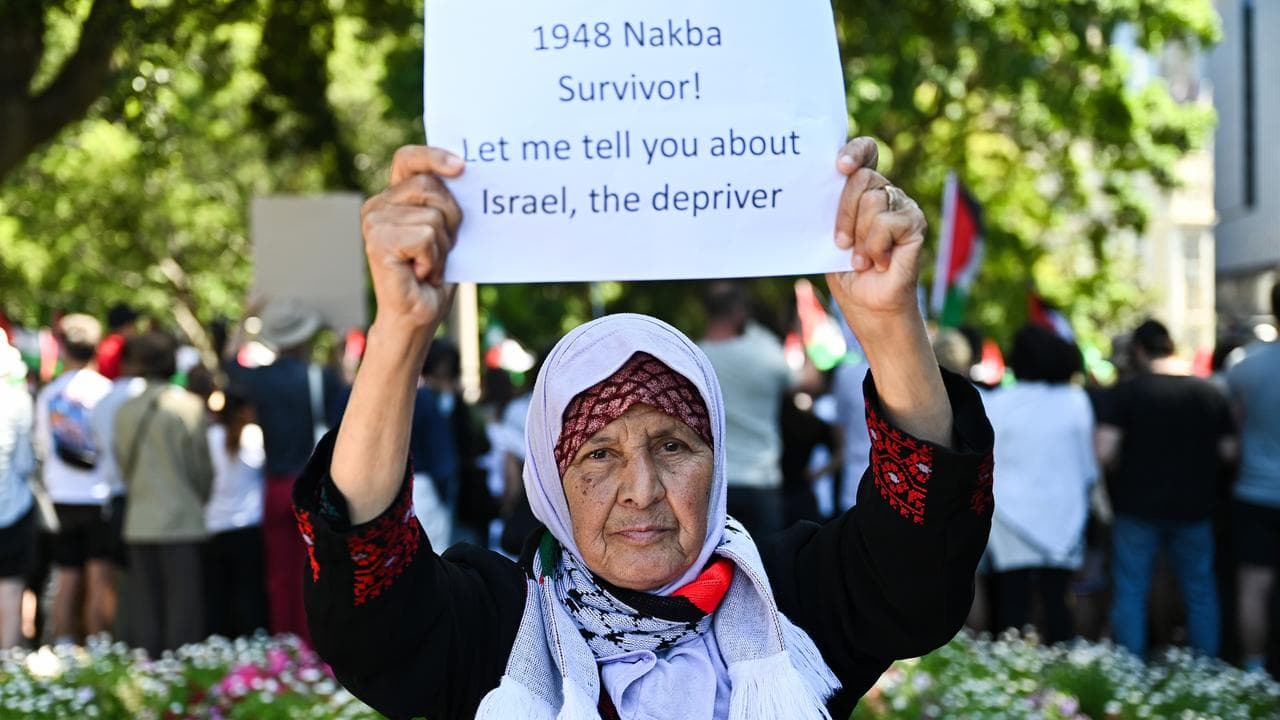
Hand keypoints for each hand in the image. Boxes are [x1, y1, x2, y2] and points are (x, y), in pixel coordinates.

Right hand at [361, 145, 465, 331]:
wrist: (418, 315)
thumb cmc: (434, 274)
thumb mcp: (446, 231)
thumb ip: (446, 203)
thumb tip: (465, 173)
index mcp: (393, 197)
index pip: (409, 159)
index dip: (433, 156)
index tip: (461, 167)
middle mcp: (377, 205)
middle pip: (430, 187)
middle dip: (450, 218)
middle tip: (441, 249)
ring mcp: (374, 222)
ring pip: (432, 217)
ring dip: (441, 247)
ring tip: (428, 265)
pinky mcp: (378, 241)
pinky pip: (426, 237)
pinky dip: (433, 259)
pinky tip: (420, 273)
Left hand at [824, 137, 927, 323]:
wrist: (868, 307)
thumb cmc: (847, 273)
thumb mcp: (829, 236)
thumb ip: (829, 208)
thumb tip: (811, 185)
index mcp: (864, 191)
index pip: (866, 153)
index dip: (856, 150)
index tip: (839, 165)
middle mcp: (886, 194)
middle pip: (862, 177)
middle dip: (844, 212)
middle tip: (841, 243)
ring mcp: (904, 207)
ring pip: (873, 200)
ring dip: (859, 236)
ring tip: (861, 259)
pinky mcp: (915, 224)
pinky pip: (887, 222)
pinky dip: (875, 246)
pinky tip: (878, 262)